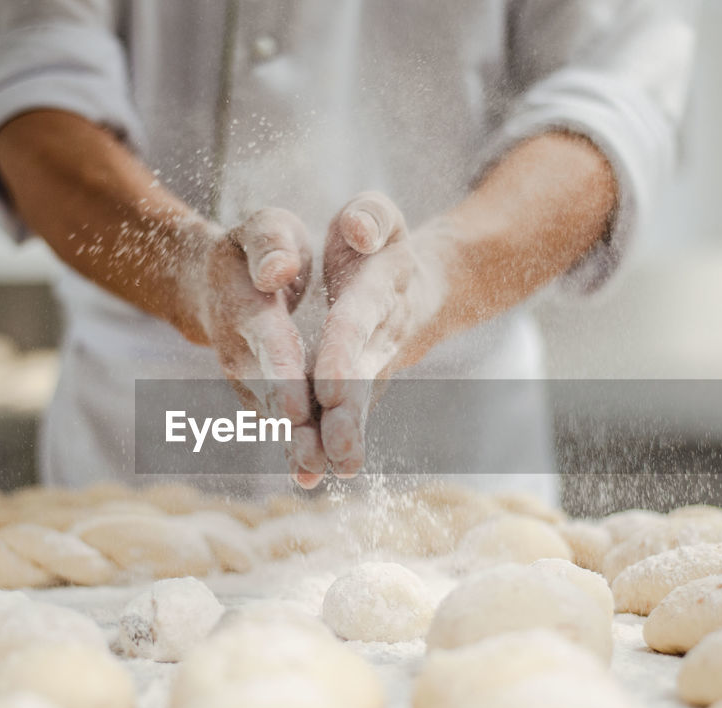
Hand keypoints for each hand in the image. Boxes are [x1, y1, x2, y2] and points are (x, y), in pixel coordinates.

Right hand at [180, 208, 326, 487]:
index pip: (266, 341)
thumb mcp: (263, 227)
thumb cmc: (247, 252)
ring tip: (317, 473)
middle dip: (292, 425)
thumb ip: (271, 243)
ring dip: (294, 445)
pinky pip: (280, 422)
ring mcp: (248, 379)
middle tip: (313, 456)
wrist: (211, 285)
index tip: (295, 405)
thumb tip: (278, 271)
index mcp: (247, 307)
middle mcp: (242, 352)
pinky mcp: (260, 396)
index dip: (280, 373)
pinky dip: (295, 446)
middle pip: (269, 391)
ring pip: (274, 415)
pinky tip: (316, 473)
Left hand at [313, 192, 448, 476]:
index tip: (329, 384)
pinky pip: (340, 421)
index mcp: (376, 294)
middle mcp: (377, 340)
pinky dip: (324, 449)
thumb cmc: (383, 247)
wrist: (416, 290)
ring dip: (334, 443)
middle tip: (334, 447)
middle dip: (345, 413)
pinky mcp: (357, 392)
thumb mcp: (378, 216)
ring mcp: (370, 371)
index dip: (344, 351)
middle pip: (360, 378)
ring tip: (314, 473)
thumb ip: (369, 217)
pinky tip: (305, 477)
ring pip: (352, 410)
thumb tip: (356, 231)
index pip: (357, 322)